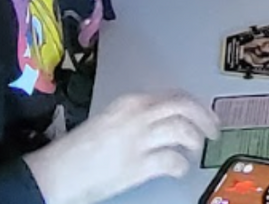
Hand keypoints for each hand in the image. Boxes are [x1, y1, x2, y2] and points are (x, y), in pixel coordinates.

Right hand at [23, 91, 218, 203]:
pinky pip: (173, 161)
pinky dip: (181, 165)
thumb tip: (161, 124)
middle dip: (204, 117)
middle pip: (184, 107)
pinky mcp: (138, 165)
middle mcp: (137, 115)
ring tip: (194, 150)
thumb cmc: (77, 152)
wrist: (56, 174)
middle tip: (212, 130)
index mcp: (129, 103)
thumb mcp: (109, 122)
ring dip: (194, 140)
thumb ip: (135, 119)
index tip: (203, 112)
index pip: (172, 95)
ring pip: (182, 130)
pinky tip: (179, 169)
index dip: (193, 104)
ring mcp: (139, 140)